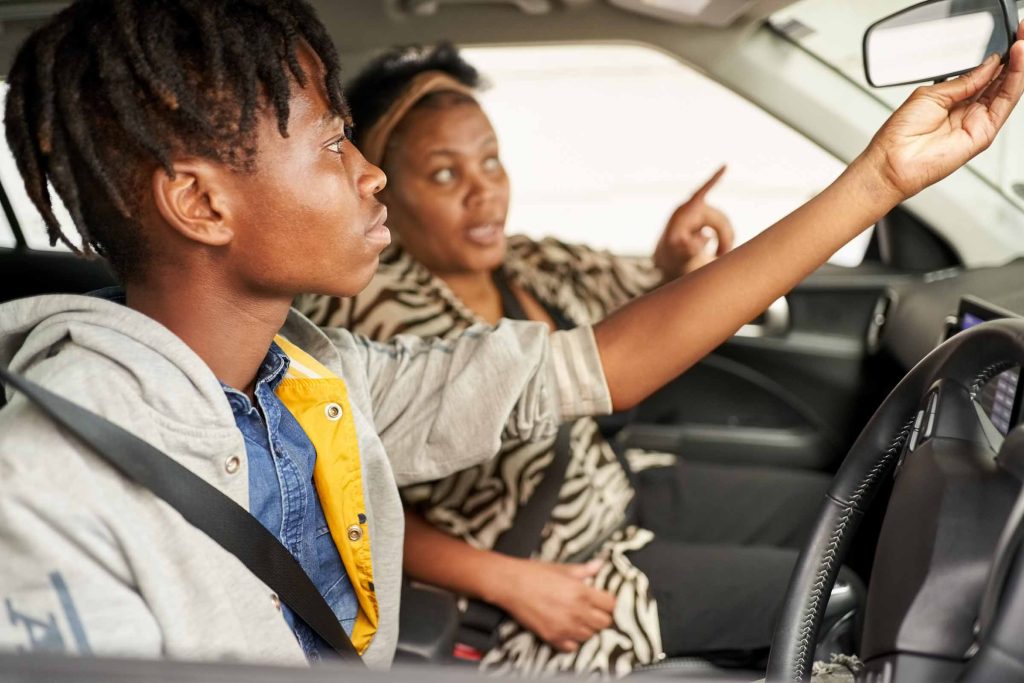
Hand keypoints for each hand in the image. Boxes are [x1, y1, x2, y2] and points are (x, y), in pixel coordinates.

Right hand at [491, 558, 615, 652]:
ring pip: (590, 636)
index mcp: (582, 592)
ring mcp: (565, 627)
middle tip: (592, 610)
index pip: (611, 605)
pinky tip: (567, 629)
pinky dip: (572, 640)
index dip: (608, 602)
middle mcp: (576, 612)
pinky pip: (572, 647)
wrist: (510, 584)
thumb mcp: (562, 568)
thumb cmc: (533, 574)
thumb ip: (584, 570)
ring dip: (587, 628)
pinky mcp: (552, 637)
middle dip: (600, 616)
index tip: (603, 600)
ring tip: (578, 618)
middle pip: (604, 623)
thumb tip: (598, 565)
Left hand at [653, 165, 733, 279]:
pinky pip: (724, 226)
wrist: (669, 257)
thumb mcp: (676, 254)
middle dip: (725, 238)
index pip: (701, 193)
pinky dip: (725, 239)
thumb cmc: (670, 253)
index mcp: (685, 211)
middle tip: (721, 256)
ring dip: (726, 240)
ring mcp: (703, 213)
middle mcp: (695, 208)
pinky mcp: (708, 219)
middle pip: (720, 218)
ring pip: (725, 223)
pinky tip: (719, 252)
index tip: (725, 165)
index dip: (714, 180)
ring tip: (718, 256)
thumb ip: (687, 248)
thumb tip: (705, 237)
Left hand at [862, 23, 1023, 202]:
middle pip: (999, 82)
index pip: (983, 76)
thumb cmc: (900, 134)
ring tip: (1022, 45)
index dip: (996, 59)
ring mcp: (976, 122)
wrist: (892, 161)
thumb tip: (988, 65)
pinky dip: (1014, 82)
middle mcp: (967, 111)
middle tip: (1021, 36)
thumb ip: (963, 81)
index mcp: (952, 101)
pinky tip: (1016, 64)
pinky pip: (1004, 104)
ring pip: (1006, 91)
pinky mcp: (983, 133)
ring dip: (1017, 67)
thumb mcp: (931, 94)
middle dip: (1012, 59)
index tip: (1007, 39)